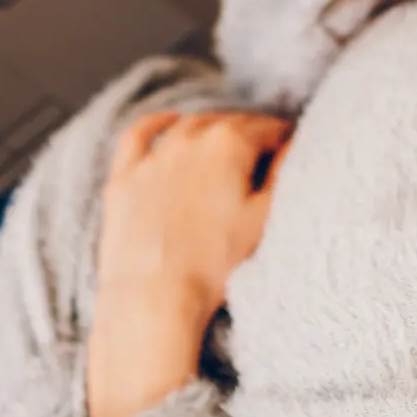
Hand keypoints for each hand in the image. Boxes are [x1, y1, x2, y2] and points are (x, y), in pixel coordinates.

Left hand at [86, 109, 292, 416]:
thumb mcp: (263, 219)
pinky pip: (138, 135)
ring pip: (187, 125)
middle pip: (228, 123)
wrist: (153, 296)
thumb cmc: (214, 263)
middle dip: (250, 132)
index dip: (283, 137)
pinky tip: (169, 121)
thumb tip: (292, 146)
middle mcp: (188, 139)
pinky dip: (156, 123)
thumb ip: (282, 175)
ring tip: (226, 142)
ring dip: (210, 127)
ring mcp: (152, 157)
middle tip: (265, 148)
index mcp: (228, 145)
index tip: (290, 147)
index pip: (266, 129)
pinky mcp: (124, 177)